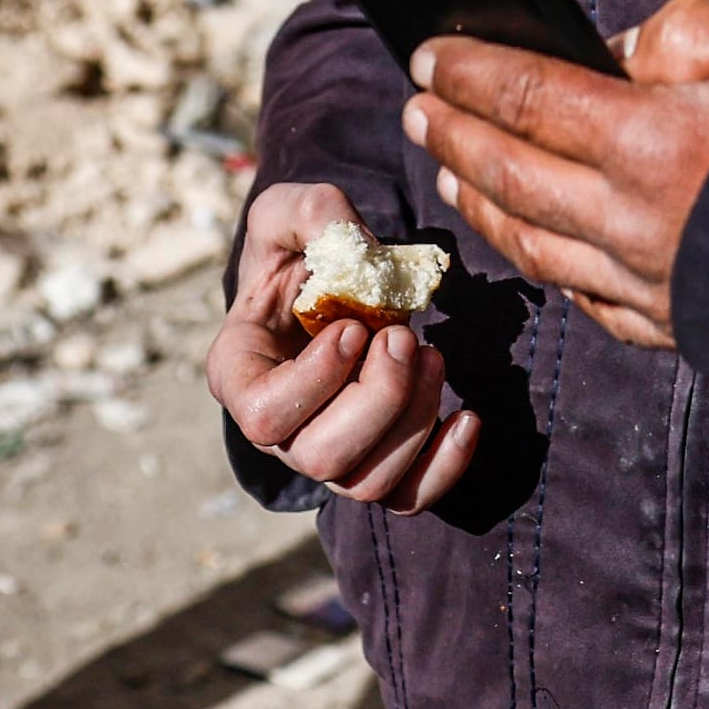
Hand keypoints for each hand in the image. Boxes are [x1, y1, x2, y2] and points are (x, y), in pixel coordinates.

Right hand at [203, 178, 480, 509]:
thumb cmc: (299, 249)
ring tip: (432, 356)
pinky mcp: (376, 461)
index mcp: (239, 373)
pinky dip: (445, 467)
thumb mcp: (291, 211)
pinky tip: (468, 418)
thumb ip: (314, 214)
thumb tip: (360, 253)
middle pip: (321, 457)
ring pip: (366, 483)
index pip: (263, 414)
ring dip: (412, 423)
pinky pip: (408, 497)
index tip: (350, 328)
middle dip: (377, 399)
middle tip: (404, 336)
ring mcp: (326, 453)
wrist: (329, 280)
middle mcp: (277, 430)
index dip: (313, 382)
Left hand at [400, 0, 708, 351]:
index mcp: (654, 140)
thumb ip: (686, 34)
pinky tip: (527, 244)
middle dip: (453, 135)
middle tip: (417, 106)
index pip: (528, 96)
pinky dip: (540, 264)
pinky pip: (581, 297)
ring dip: (480, 202)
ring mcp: (645, 282)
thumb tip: (618, 49)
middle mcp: (631, 219)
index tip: (430, 54)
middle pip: (511, 172)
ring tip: (450, 172)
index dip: (470, 73)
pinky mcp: (670, 326)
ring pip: (531, 244)